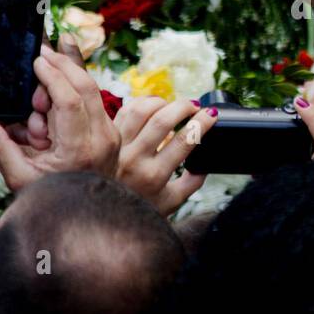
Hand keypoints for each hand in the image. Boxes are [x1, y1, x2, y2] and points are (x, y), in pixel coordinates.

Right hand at [0, 45, 119, 191]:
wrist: (82, 217)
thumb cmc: (48, 199)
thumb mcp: (19, 177)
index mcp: (79, 150)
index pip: (69, 101)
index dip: (53, 76)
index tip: (37, 61)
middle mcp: (101, 140)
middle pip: (86, 88)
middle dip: (63, 65)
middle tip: (41, 53)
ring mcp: (110, 135)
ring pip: (94, 91)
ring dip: (70, 74)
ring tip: (48, 62)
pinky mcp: (110, 133)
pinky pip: (95, 101)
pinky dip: (77, 86)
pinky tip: (64, 70)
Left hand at [112, 95, 216, 213]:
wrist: (102, 210)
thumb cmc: (139, 206)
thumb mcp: (170, 202)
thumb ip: (192, 184)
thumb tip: (205, 164)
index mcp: (154, 176)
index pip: (184, 140)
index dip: (202, 122)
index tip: (211, 114)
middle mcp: (135, 159)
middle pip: (162, 120)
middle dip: (184, 107)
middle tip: (195, 106)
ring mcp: (119, 147)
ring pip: (141, 111)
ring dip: (162, 102)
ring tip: (174, 106)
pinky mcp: (109, 138)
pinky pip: (126, 111)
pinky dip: (142, 103)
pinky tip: (154, 106)